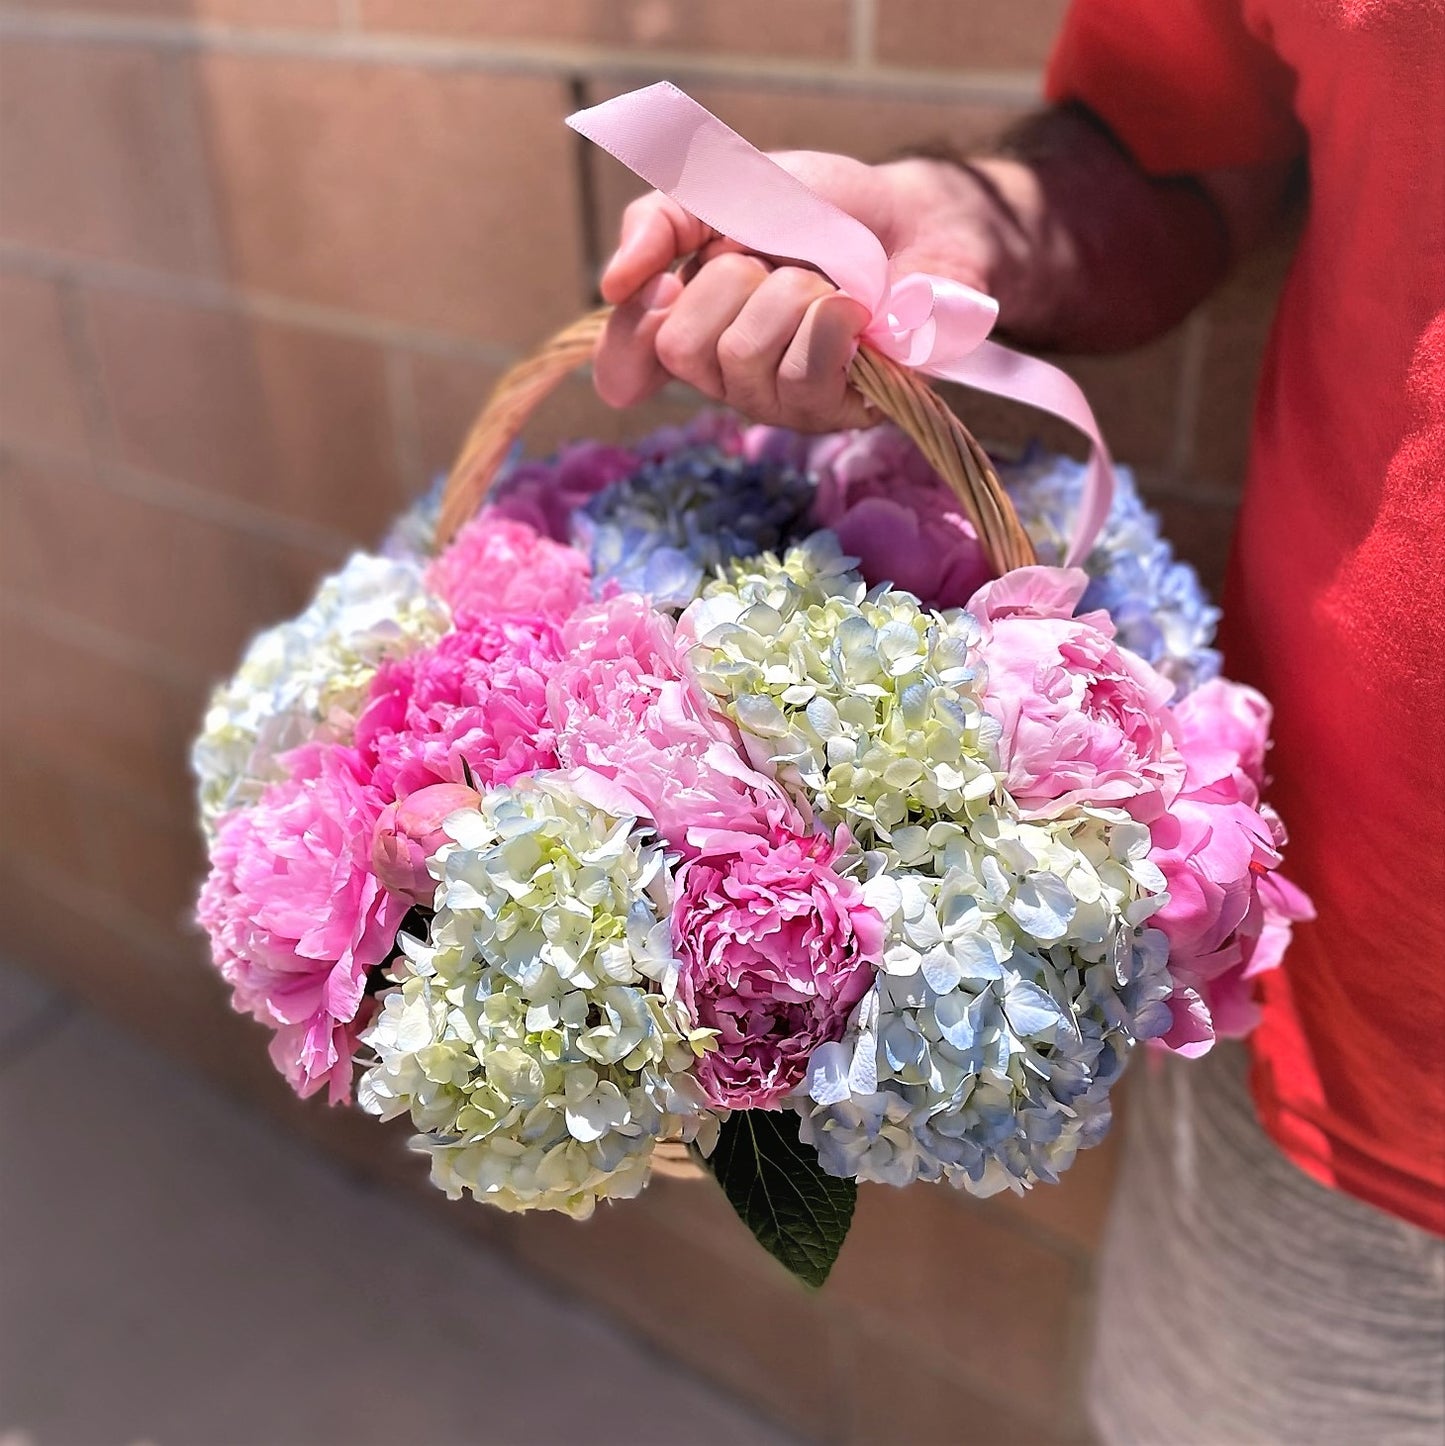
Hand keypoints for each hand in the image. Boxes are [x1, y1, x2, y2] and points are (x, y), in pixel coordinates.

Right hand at [593, 151, 1000, 431]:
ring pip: (744, 356)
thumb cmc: (821, 210)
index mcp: (690, 331)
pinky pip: (804, 377)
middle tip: (773, 262)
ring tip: (823, 281)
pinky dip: (829, 322)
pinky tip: (852, 311)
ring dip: (788, 293)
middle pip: (682, 349)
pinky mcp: (837, 413)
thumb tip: (612, 285)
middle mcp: (727, 379)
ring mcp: (780, 404)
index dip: (633, 329)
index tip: (666, 284)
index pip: (625, 364)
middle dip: (729, 281)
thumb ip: (660, 222)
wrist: (912, 215)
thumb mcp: (726, 191)